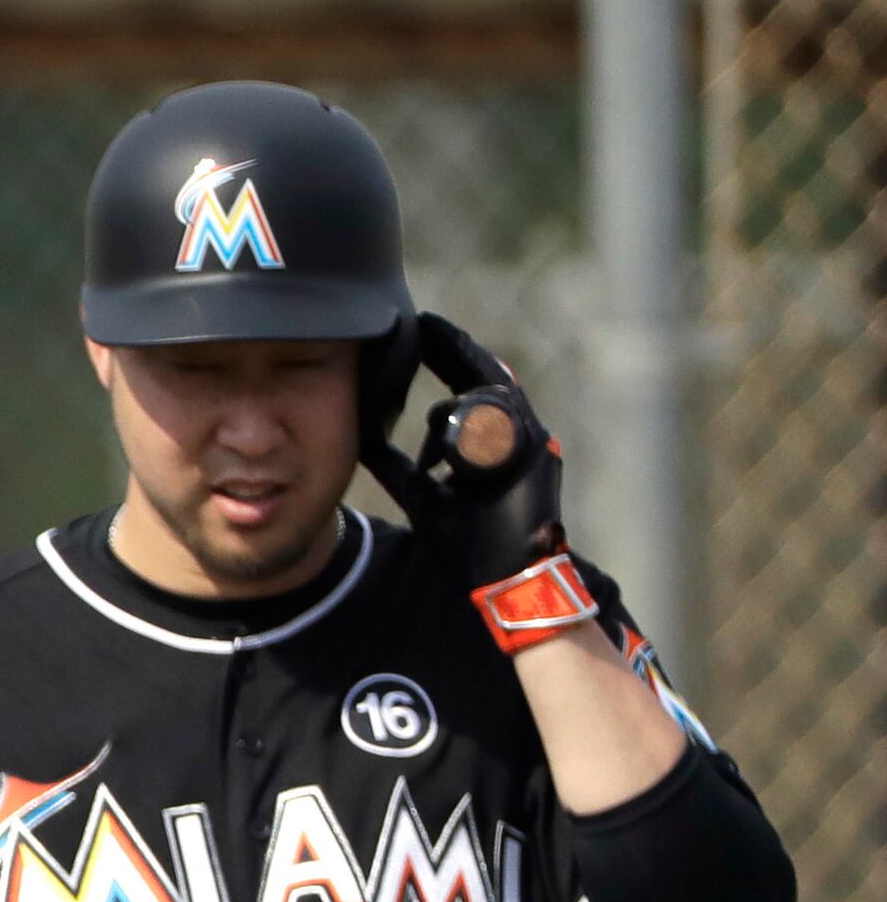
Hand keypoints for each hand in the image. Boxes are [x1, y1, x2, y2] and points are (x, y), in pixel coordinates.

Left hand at [365, 313, 565, 586]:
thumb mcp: (421, 494)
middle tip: (425, 321)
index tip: (421, 330)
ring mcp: (531, 444)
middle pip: (485, 377)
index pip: (465, 387)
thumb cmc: (469, 541)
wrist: (503, 579)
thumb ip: (397, 466)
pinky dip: (484, 403)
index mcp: (486, 444)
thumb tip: (362, 441)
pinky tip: (462, 384)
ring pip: (496, 392)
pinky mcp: (538, 457)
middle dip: (455, 348)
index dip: (446, 356)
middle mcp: (514, 436)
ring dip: (464, 369)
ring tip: (432, 339)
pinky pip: (511, 417)